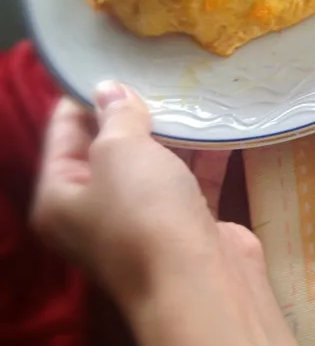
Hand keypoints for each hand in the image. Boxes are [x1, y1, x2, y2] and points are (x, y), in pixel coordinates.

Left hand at [33, 83, 314, 345]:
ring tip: (192, 90)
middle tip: (158, 72)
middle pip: (111, 150)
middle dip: (134, 113)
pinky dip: (206, 154)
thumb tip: (110, 89)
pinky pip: (193, 179)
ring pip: (156, 165)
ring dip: (174, 133)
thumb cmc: (144, 213)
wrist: (200, 282)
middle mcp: (98, 212)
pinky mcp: (189, 225)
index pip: (64, 134)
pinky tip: (222, 124)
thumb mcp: (120, 152)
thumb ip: (117, 116)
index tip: (112, 63)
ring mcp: (146, 221)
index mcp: (61, 198)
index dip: (84, 97)